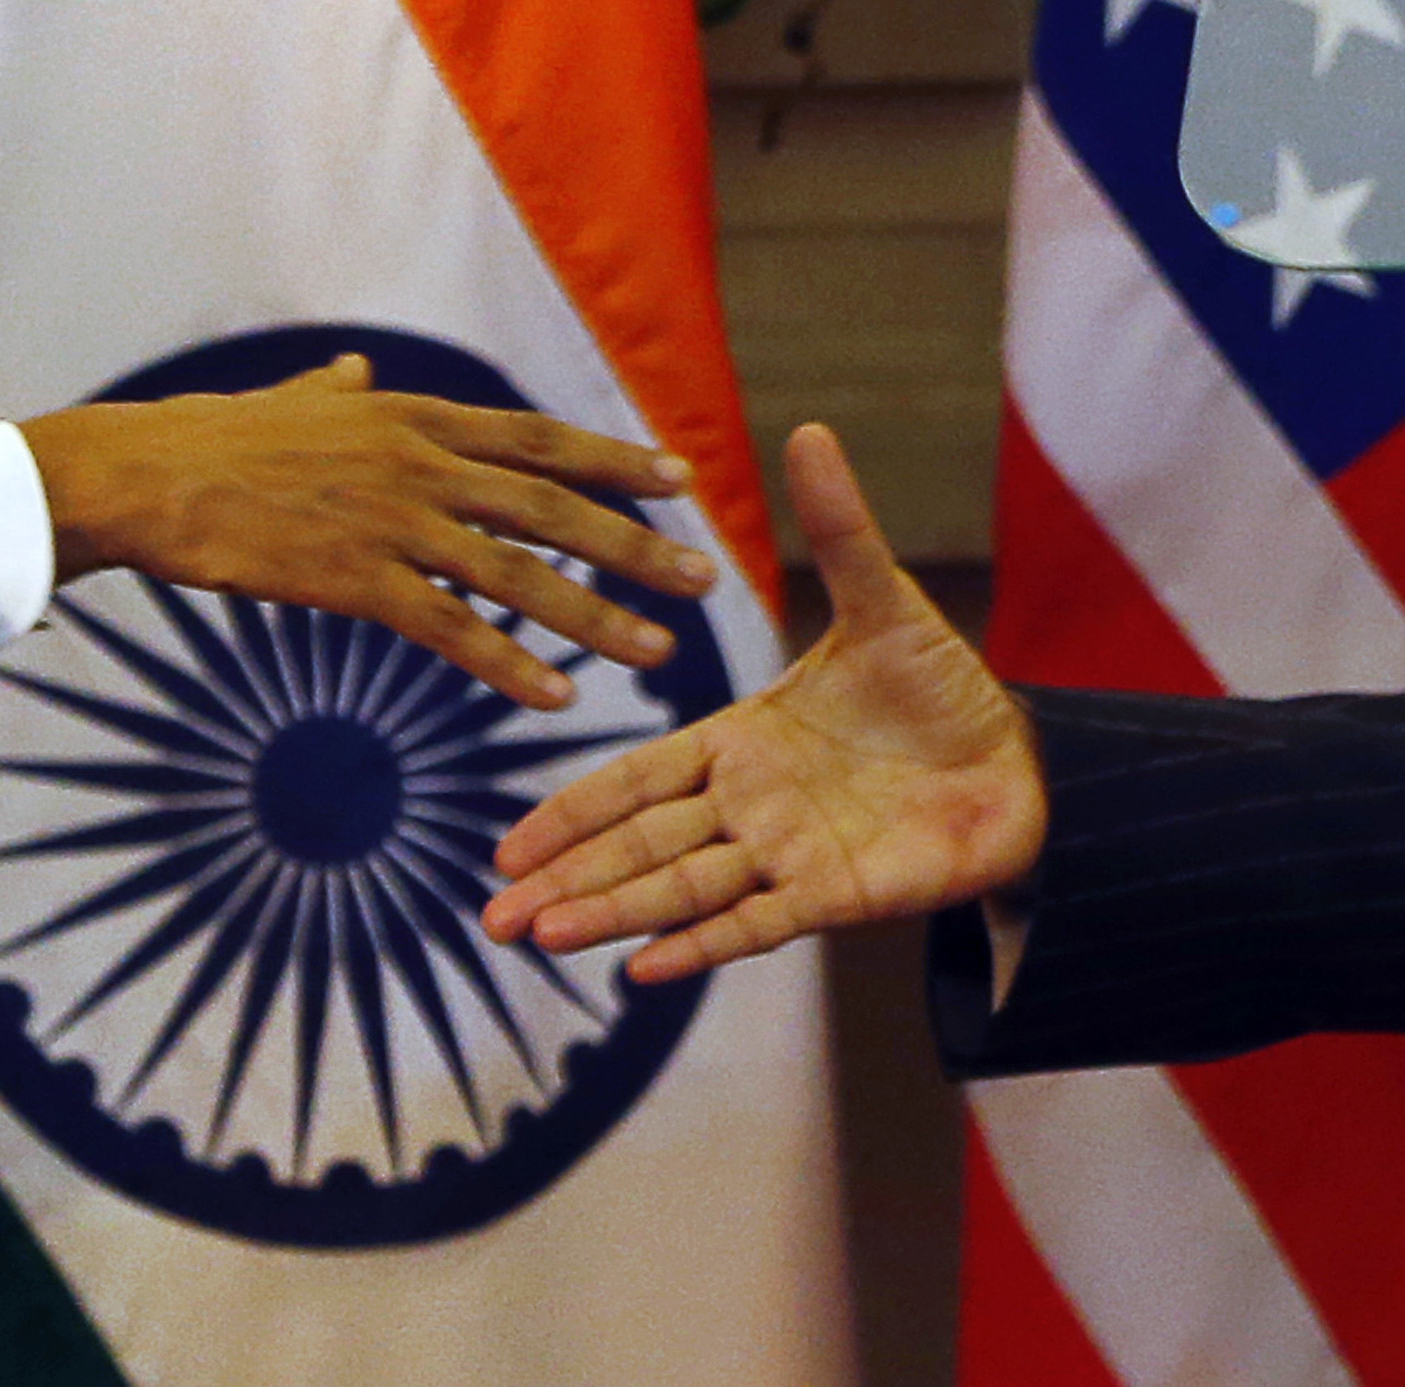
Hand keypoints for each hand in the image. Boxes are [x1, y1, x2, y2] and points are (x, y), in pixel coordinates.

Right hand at [18, 355, 716, 709]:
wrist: (141, 475)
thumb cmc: (208, 440)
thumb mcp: (286, 404)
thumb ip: (332, 391)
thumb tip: (350, 367)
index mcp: (410, 416)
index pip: (537, 440)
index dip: (612, 461)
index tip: (676, 481)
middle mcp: (418, 461)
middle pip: (552, 506)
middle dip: (635, 546)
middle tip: (702, 578)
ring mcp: (390, 520)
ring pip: (517, 573)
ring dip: (594, 618)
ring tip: (656, 655)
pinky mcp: (353, 579)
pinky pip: (449, 628)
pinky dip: (507, 664)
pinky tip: (556, 698)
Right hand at [480, 423, 1046, 982]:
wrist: (1024, 760)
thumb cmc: (943, 688)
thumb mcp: (884, 603)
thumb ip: (839, 530)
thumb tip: (808, 431)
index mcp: (737, 743)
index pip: (633, 782)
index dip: (570, 813)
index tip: (507, 846)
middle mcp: (746, 808)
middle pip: (636, 847)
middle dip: (566, 881)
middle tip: (494, 918)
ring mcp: (784, 856)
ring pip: (679, 888)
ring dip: (611, 912)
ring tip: (542, 936)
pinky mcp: (833, 896)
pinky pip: (755, 925)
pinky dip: (700, 945)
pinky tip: (642, 968)